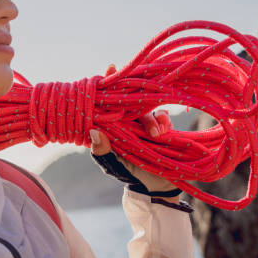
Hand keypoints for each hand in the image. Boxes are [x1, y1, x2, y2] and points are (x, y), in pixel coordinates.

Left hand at [90, 64, 180, 200]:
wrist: (153, 188)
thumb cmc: (126, 172)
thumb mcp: (110, 163)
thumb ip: (101, 150)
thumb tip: (93, 131)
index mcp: (113, 123)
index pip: (110, 100)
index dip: (110, 83)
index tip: (111, 69)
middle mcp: (128, 119)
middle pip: (131, 99)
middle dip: (136, 99)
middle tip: (137, 104)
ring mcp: (145, 122)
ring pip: (148, 108)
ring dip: (152, 119)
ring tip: (155, 134)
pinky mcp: (162, 127)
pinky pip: (164, 116)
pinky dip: (164, 121)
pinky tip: (163, 132)